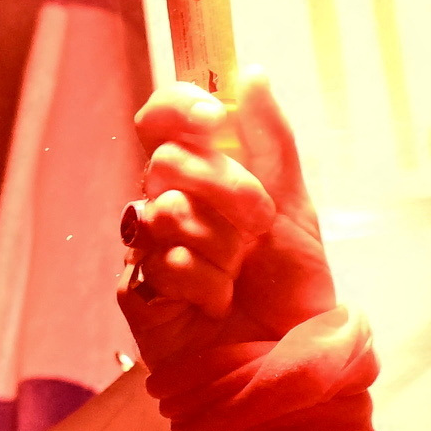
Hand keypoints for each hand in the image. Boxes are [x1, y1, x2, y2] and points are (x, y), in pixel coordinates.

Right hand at [114, 82, 331, 355]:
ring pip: (167, 212)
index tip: (213, 116)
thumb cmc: (290, 287)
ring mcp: (144, 246)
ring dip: (222, 245)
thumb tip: (250, 73)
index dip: (179, 107)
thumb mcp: (294, 205)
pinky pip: (162, 262)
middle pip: (169, 161)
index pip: (163, 119)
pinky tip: (218, 304)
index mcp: (200, 176)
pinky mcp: (135, 291)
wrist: (290, 357)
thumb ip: (272, 142)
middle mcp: (165, 203)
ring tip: (240, 274)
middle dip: (230, 190)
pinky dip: (206, 284)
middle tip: (259, 226)